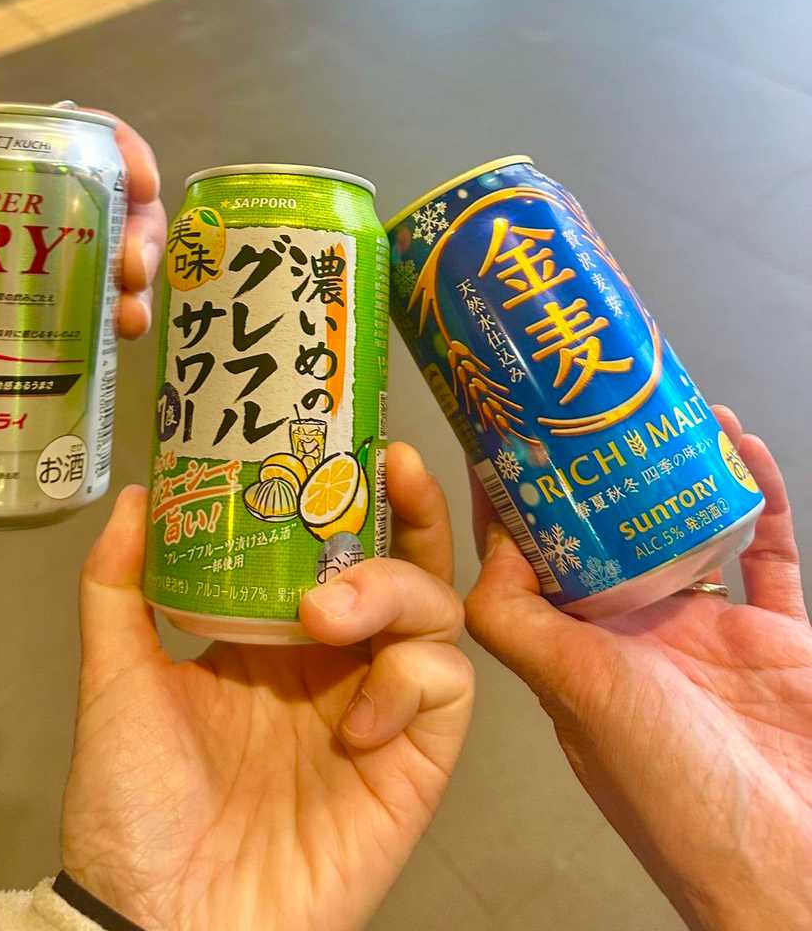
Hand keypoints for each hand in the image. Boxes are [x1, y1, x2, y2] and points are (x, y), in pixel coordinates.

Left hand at [0, 112, 165, 332]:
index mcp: (4, 147)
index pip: (87, 135)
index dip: (128, 154)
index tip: (143, 185)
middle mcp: (32, 197)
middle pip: (113, 207)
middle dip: (138, 238)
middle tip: (130, 273)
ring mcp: (27, 253)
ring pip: (102, 264)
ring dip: (127, 291)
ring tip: (129, 322)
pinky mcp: (10, 303)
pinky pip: (67, 313)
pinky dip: (93, 331)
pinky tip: (104, 351)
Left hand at [62, 442, 473, 930]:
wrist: (161, 922)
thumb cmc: (134, 805)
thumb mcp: (117, 680)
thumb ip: (119, 587)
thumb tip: (137, 492)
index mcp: (274, 636)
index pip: (336, 547)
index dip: (359, 495)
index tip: (361, 442)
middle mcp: (335, 663)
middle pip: (406, 567)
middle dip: (409, 515)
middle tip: (392, 474)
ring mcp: (377, 711)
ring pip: (436, 615)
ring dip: (395, 591)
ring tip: (329, 613)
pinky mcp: (413, 768)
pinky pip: (447, 692)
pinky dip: (414, 679)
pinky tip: (360, 712)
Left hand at [466, 408, 811, 930]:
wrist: (789, 858)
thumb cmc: (672, 790)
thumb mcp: (574, 693)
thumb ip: (516, 624)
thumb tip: (478, 548)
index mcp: (576, 648)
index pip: (532, 554)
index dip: (518, 496)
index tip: (507, 429)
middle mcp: (635, 634)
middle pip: (613, 531)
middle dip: (606, 469)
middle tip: (597, 400)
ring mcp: (708, 632)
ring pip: (688, 530)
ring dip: (681, 473)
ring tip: (671, 408)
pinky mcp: (775, 636)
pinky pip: (767, 552)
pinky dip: (758, 499)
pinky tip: (745, 447)